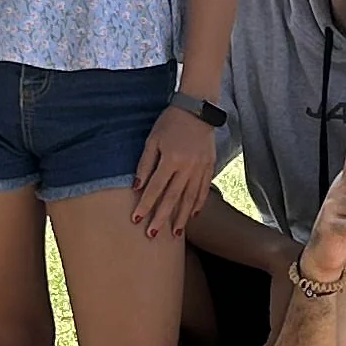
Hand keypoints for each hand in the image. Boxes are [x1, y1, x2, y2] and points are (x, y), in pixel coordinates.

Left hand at [130, 103, 218, 241]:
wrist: (197, 110)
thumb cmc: (169, 123)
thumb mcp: (152, 140)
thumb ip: (144, 164)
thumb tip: (136, 187)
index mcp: (171, 159)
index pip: (155, 188)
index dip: (145, 205)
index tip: (136, 219)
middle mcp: (187, 167)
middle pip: (172, 198)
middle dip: (161, 218)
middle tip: (153, 235)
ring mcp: (200, 168)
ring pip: (190, 198)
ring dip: (181, 217)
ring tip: (174, 233)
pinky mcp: (209, 167)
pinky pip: (203, 190)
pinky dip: (197, 204)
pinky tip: (192, 216)